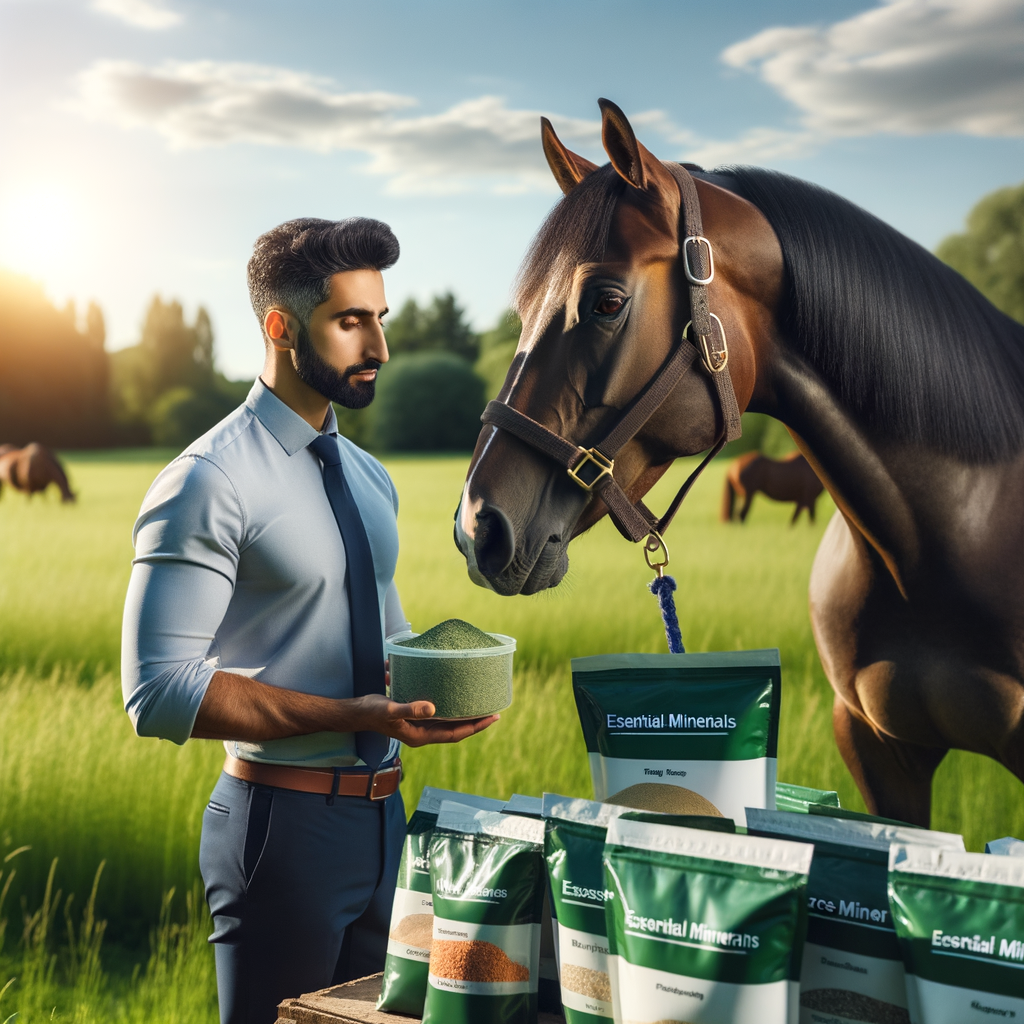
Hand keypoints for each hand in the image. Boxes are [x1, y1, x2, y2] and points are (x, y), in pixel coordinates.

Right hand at [349, 693, 498, 746]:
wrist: (355, 711)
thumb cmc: (372, 713)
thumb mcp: (391, 710)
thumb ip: (410, 710)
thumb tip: (433, 708)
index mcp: (421, 736)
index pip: (455, 734)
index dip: (475, 727)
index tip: (493, 717)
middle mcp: (423, 732)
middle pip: (455, 728)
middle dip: (474, 719)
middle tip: (493, 708)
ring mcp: (418, 724)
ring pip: (447, 719)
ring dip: (462, 710)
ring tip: (478, 700)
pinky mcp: (413, 713)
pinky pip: (436, 709)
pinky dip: (446, 701)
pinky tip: (453, 690)